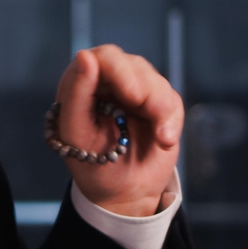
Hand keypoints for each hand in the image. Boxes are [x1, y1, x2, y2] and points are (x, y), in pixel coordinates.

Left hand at [51, 45, 181, 217]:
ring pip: (155, 81)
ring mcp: (136, 91)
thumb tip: (84, 56)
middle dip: (145, 88)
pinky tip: (164, 140)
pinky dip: (171, 121)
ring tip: (159, 137)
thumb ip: (76, 94)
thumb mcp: (75, 134)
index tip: (131, 95)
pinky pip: (172, 100)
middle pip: (133, 64)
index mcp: (83, 84)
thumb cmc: (91, 164)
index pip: (101, 57)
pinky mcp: (159, 104)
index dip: (119, 70)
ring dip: (160, 108)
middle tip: (149, 110)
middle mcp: (109, 82)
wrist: (124, 193)